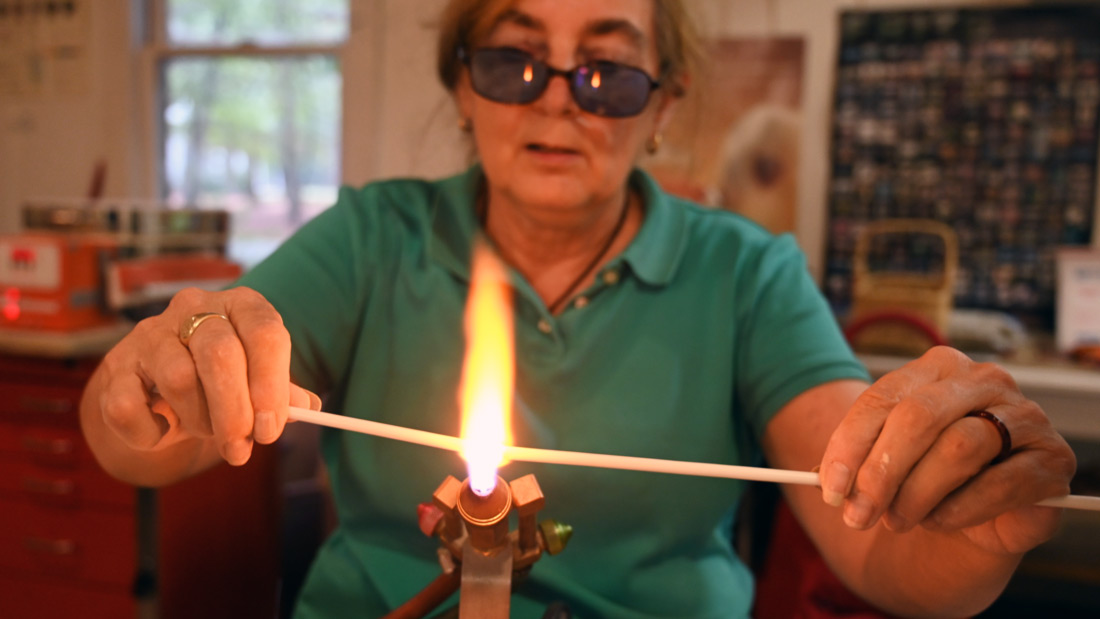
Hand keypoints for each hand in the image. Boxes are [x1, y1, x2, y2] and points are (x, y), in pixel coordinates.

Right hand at [94, 286, 318, 465]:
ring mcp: (150, 333)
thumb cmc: (219, 383)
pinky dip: (152, 432)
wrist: (154, 390)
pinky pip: (130, 406)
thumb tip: (307, 408)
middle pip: (221, 354)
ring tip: (207, 432)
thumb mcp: (256, 382)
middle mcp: (194, 308)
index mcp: (240, 306)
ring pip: (179, 378)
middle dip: (235, 412)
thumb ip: (282, 394)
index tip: (271, 428)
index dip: (271, 383)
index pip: (265, 331)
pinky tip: (164, 431)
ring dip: (199, 421)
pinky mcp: (116, 366)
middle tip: (242, 449)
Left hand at [819, 346, 1075, 554]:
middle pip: (919, 417)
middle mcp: (984, 381)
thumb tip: (824, 481)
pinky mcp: (1052, 459)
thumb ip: (855, 465)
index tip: (829, 488)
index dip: (850, 444)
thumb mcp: (883, 466)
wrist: (976, 517)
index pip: (883, 398)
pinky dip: (960, 510)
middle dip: (881, 472)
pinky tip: (940, 522)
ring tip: (900, 520)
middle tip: (859, 514)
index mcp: (937, 369)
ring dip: (918, 494)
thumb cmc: (924, 479)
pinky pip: (1001, 483)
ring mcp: (1025, 416)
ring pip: (959, 448)